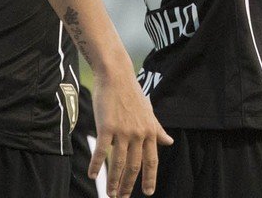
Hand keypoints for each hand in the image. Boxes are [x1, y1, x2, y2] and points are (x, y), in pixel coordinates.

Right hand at [89, 68, 172, 196]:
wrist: (116, 75)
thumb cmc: (131, 93)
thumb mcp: (148, 112)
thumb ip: (157, 129)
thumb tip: (169, 142)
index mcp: (149, 131)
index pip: (151, 161)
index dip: (150, 178)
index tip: (148, 192)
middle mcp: (138, 134)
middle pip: (134, 167)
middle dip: (128, 186)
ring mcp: (123, 131)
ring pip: (118, 163)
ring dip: (113, 181)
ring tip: (110, 194)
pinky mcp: (106, 127)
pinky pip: (102, 151)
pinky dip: (96, 165)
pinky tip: (91, 175)